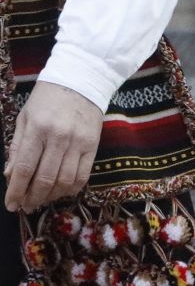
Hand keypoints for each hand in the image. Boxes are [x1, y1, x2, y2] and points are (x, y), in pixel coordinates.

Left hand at [5, 82, 102, 212]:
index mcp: (38, 129)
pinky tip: (62, 191)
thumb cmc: (47, 99)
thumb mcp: (25, 118)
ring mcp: (78, 142)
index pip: (24, 168)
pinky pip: (83, 175)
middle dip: (32, 198)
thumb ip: (18, 146)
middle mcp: (59, 137)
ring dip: (51, 196)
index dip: (16, 190)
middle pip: (44, 179)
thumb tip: (10, 175)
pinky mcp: (93, 144)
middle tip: (25, 206)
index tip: (11, 204)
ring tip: (42, 200)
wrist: (82, 80)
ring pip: (64, 181)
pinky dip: (71, 189)